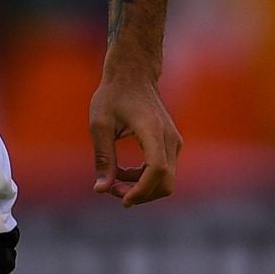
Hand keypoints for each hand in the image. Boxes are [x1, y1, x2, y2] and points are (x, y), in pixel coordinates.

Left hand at [88, 75, 180, 206]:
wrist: (133, 74)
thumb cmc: (113, 96)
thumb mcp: (100, 125)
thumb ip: (103, 158)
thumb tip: (101, 189)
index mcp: (153, 130)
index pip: (156, 170)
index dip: (141, 190)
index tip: (121, 199)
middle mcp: (170, 138)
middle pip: (165, 182)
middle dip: (140, 194)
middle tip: (112, 190)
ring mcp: (174, 141)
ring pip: (167, 180)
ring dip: (142, 188)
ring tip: (114, 181)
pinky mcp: (172, 144)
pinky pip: (165, 171)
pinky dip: (146, 178)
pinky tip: (124, 173)